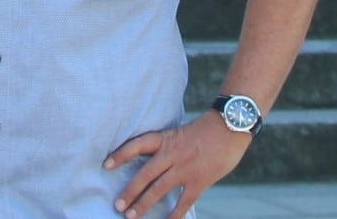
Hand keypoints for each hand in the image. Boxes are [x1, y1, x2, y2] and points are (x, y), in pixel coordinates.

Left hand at [104, 112, 249, 218]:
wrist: (230, 127)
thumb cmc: (205, 130)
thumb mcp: (179, 133)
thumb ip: (166, 148)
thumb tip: (153, 163)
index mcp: (165, 139)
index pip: (136, 145)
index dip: (120, 154)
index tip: (106, 165)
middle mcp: (171, 154)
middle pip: (144, 174)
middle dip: (129, 191)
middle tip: (117, 205)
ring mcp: (185, 168)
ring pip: (159, 189)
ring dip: (143, 204)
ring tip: (130, 216)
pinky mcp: (199, 181)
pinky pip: (183, 202)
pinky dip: (174, 214)